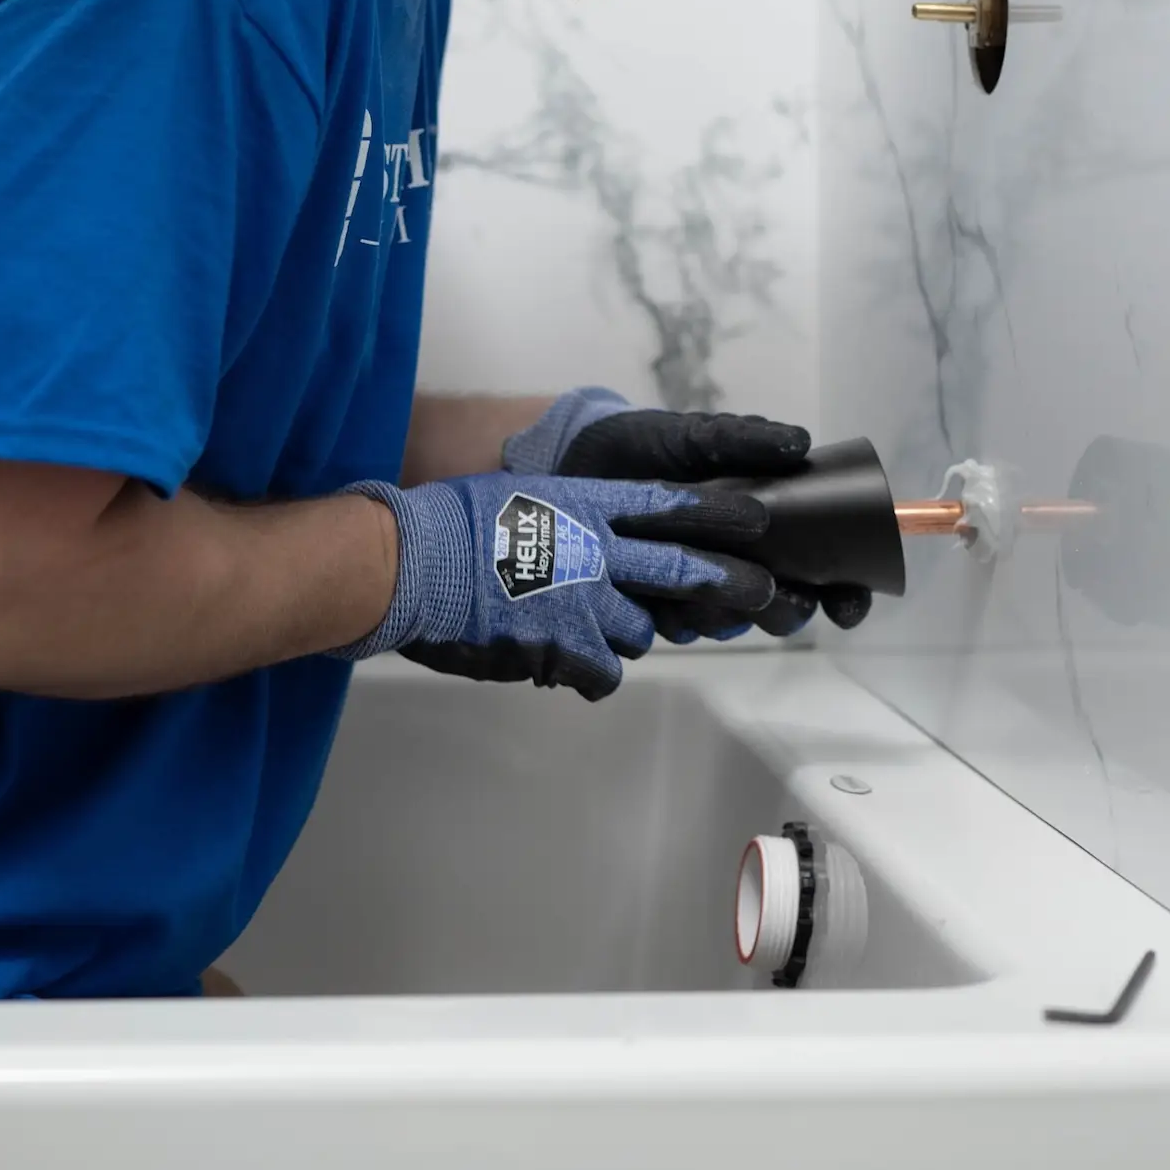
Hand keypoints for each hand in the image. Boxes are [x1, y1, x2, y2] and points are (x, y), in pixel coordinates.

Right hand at [333, 472, 774, 701]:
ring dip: (622, 630)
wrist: (409, 565)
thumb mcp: (519, 497)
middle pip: (680, 570)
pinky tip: (564, 662)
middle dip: (727, 582)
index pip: (666, 506)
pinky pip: (602, 672)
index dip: (716, 514)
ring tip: (586, 625)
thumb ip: (566, 517)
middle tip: (760, 590)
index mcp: (583, 504)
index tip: (754, 519)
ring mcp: (582, 602)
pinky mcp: (563, 649)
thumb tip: (588, 535)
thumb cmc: (450, 525)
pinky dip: (588, 671)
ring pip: (637, 628)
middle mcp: (593, 550)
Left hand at [504, 391, 871, 639]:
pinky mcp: (653, 603)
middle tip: (776, 592)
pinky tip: (661, 592)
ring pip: (730, 622)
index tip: (848, 601)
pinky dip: (675, 615)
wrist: (577, 459)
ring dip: (725, 611)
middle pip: (784, 608)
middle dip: (787, 609)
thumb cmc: (650, 445)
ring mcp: (696, 587)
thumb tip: (800, 443)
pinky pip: (676, 629)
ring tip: (704, 581)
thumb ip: (746, 440)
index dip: (845, 592)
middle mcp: (737, 562)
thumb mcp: (699, 435)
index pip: (823, 571)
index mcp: (764, 525)